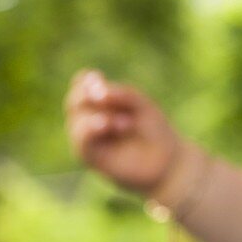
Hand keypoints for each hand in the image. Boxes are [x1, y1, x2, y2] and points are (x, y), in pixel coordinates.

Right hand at [65, 70, 182, 194]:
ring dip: (95, 114)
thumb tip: (96, 91)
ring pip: (76, 121)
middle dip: (84, 95)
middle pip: (73, 102)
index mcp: (100, 105)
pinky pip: (82, 142)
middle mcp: (90, 122)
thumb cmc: (155, 132)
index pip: (81, 87)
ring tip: (126, 121)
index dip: (85, 80)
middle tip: (104, 95)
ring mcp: (90, 142)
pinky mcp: (93, 160)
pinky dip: (91, 129)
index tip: (97, 77)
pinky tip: (106, 123)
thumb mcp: (141, 105)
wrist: (168, 164)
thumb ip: (121, 94)